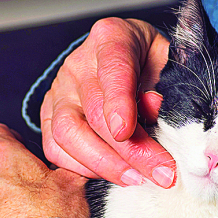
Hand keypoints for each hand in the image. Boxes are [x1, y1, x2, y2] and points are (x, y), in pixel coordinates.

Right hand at [41, 17, 175, 188]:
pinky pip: (55, 148)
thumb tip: (151, 110)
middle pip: (94, 112)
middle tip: (160, 173)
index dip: (118, 103)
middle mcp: (78, 63)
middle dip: (130, 150)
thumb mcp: (168, 59)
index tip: (126, 132)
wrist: (124, 56)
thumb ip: (165, 82)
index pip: (112, 69)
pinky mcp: (49, 115)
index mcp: (112, 38)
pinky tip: (111, 175)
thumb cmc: (149, 59)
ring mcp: (59, 90)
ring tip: (136, 179)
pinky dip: (82, 167)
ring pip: (68, 133)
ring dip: (104, 164)